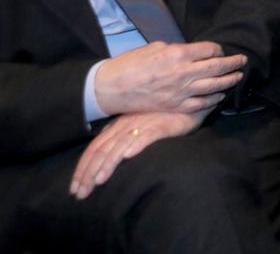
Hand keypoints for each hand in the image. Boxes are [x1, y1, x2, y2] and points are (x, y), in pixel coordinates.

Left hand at [70, 109, 207, 199]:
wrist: (188, 103)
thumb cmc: (163, 118)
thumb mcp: (138, 128)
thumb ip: (122, 141)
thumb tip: (107, 162)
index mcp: (118, 126)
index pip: (94, 149)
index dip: (82, 168)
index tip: (74, 189)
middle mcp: (126, 125)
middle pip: (102, 150)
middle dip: (89, 173)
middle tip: (80, 193)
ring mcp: (143, 124)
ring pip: (120, 145)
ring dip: (108, 163)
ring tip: (99, 181)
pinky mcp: (161, 125)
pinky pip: (147, 135)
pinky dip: (137, 144)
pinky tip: (129, 156)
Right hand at [92, 41, 245, 117]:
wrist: (110, 88)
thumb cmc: (130, 63)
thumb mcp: (154, 48)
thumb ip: (176, 50)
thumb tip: (190, 52)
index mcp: (177, 54)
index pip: (209, 50)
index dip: (217, 50)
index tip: (220, 51)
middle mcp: (183, 73)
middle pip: (216, 68)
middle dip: (233, 64)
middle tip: (243, 61)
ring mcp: (179, 91)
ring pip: (212, 86)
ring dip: (228, 81)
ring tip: (238, 77)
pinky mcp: (174, 106)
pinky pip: (200, 104)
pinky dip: (212, 100)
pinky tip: (220, 96)